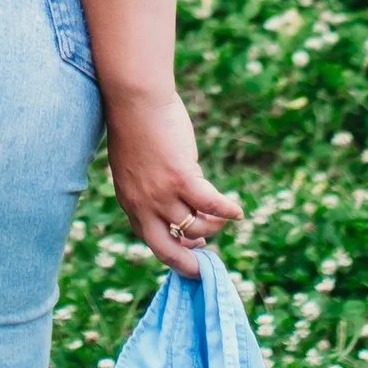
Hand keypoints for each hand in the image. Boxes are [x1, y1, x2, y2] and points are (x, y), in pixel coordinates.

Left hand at [107, 94, 241, 280]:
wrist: (134, 100)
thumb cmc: (137, 126)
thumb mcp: (135, 166)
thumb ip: (149, 188)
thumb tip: (180, 206)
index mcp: (130, 201)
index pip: (150, 238)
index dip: (173, 247)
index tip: (191, 247)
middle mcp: (143, 204)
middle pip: (166, 249)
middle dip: (186, 264)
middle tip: (204, 267)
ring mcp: (161, 194)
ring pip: (196, 227)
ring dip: (214, 226)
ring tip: (225, 217)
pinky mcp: (181, 178)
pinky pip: (211, 205)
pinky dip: (227, 211)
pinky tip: (237, 210)